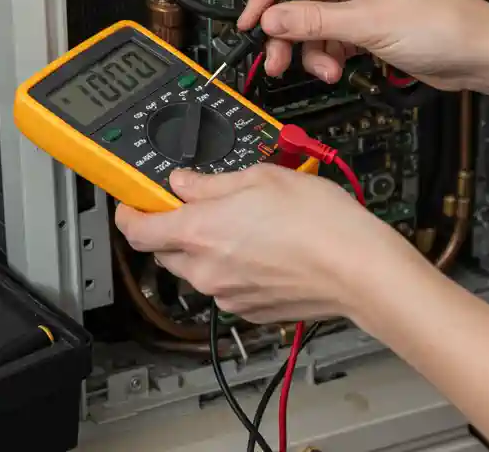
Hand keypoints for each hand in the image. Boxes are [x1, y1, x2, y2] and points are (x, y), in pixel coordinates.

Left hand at [115, 165, 429, 324]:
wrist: (359, 270)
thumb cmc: (319, 223)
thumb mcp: (260, 178)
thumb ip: (211, 182)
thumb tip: (184, 182)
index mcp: (199, 233)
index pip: (136, 230)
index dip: (129, 213)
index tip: (134, 200)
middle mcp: (206, 270)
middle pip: (163, 252)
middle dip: (172, 228)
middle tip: (198, 204)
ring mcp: (227, 295)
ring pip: (196, 271)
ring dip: (204, 250)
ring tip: (242, 225)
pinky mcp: (250, 310)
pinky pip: (226, 287)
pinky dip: (232, 269)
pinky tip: (262, 250)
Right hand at [240, 0, 488, 90]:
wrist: (482, 56)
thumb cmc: (445, 25)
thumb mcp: (369, 23)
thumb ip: (314, 21)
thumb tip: (272, 18)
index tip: (252, 19)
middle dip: (290, 30)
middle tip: (276, 58)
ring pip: (315, 20)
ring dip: (312, 49)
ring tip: (323, 70)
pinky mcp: (370, 21)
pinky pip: (332, 35)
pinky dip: (328, 54)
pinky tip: (336, 69)